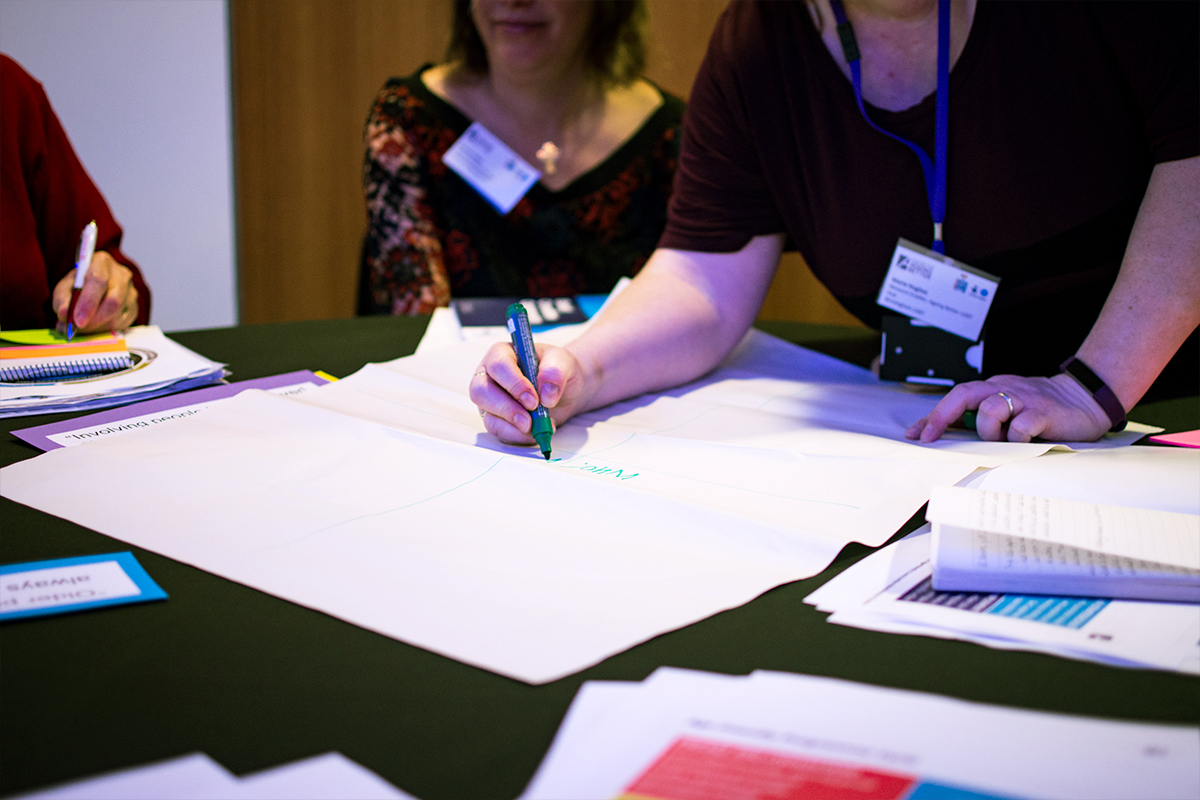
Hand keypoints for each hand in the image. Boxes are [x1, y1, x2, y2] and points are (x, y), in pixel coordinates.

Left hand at [52, 251, 139, 333]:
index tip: (77, 320)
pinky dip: (106, 330)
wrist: (93, 287)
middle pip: (114, 300)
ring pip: (118, 316)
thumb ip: (62, 299)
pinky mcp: (134, 308)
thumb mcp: (65, 287)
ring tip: (83, 328)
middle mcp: (122, 275)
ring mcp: (131, 292)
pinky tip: (94, 327)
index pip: (98, 280)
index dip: (88, 302)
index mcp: (102, 262)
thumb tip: (65, 314)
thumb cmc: (78, 285)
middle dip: (95, 319)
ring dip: (98, 327)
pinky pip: (122, 324)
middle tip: (80, 329)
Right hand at [469, 341, 590, 444]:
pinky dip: (517, 436)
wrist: (564, 390)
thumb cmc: (557, 369)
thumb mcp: (563, 361)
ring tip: (537, 428)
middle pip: (481, 392)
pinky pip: (499, 431)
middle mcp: (489, 376)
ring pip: (488, 416)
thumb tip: (546, 395)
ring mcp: (490, 400)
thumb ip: (555, 372)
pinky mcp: (496, 419)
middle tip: (529, 421)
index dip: (514, 384)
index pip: (498, 366)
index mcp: (501, 354)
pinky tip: (534, 432)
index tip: (534, 401)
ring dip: (513, 427)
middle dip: (506, 409)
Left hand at [906, 373, 1112, 442]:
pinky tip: (1021, 443)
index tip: (915, 434)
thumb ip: (980, 418)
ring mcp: (1024, 399)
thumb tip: (945, 435)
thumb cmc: (1040, 408)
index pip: (954, 397)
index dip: (933, 416)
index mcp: (991, 389)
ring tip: (999, 440)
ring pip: (989, 409)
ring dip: (987, 430)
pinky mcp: (1044, 413)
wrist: (1085, 398)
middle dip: (941, 416)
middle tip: (930, 437)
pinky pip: (1020, 426)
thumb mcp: (1006, 409)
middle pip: (963, 394)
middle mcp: (1004, 389)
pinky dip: (1015, 438)